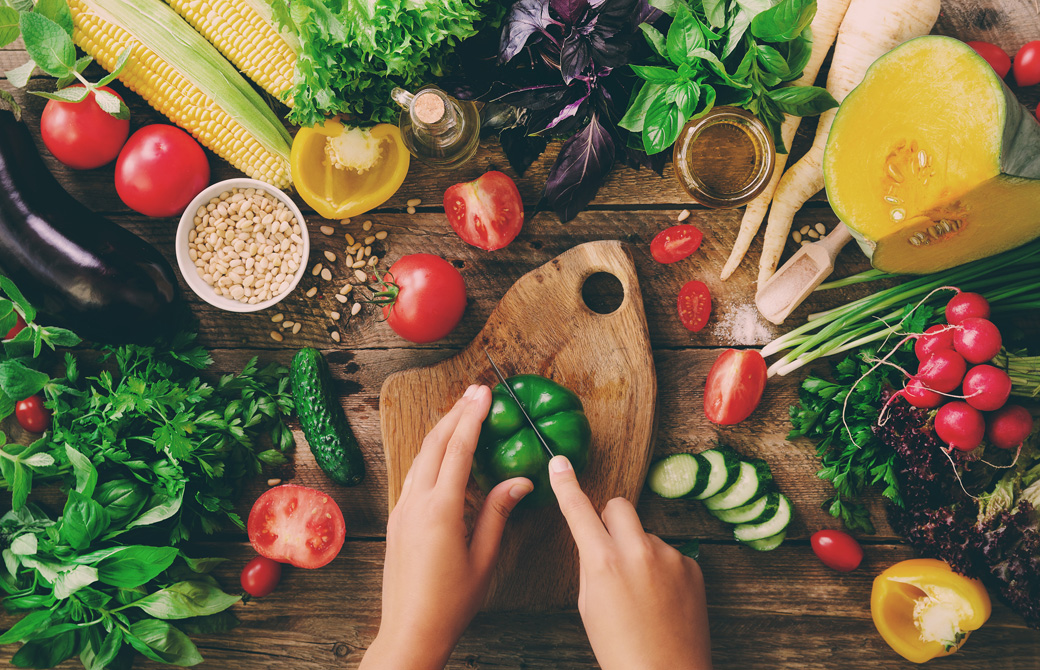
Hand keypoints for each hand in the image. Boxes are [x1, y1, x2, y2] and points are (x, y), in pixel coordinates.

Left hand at [360, 385, 533, 669]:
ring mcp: (401, 509)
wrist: (410, 630)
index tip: (484, 393)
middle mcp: (415, 503)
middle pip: (434, 444)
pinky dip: (430, 454)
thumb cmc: (451, 602)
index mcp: (440, 510)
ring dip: (441, 430)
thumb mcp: (483, 558)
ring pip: (420, 457)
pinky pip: (414, 474)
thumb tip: (519, 481)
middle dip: (456, 413)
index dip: (472, 417)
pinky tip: (442, 452)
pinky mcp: (397, 519)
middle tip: (475, 391)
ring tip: (461, 412)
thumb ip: (498, 513)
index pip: (458, 450)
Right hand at [549, 455, 711, 669]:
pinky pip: (669, 553)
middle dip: (610, 520)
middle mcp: (637, 551)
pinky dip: (662, 569)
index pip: (578, 510)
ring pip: (645, 533)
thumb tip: (597, 542)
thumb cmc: (619, 648)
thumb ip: (591, 564)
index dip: (566, 485)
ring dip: (639, 551)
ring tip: (642, 593)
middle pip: (618, 506)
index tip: (560, 462)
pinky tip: (662, 599)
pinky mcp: (692, 566)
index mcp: (603, 562)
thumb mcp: (588, 605)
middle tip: (610, 549)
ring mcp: (669, 556)